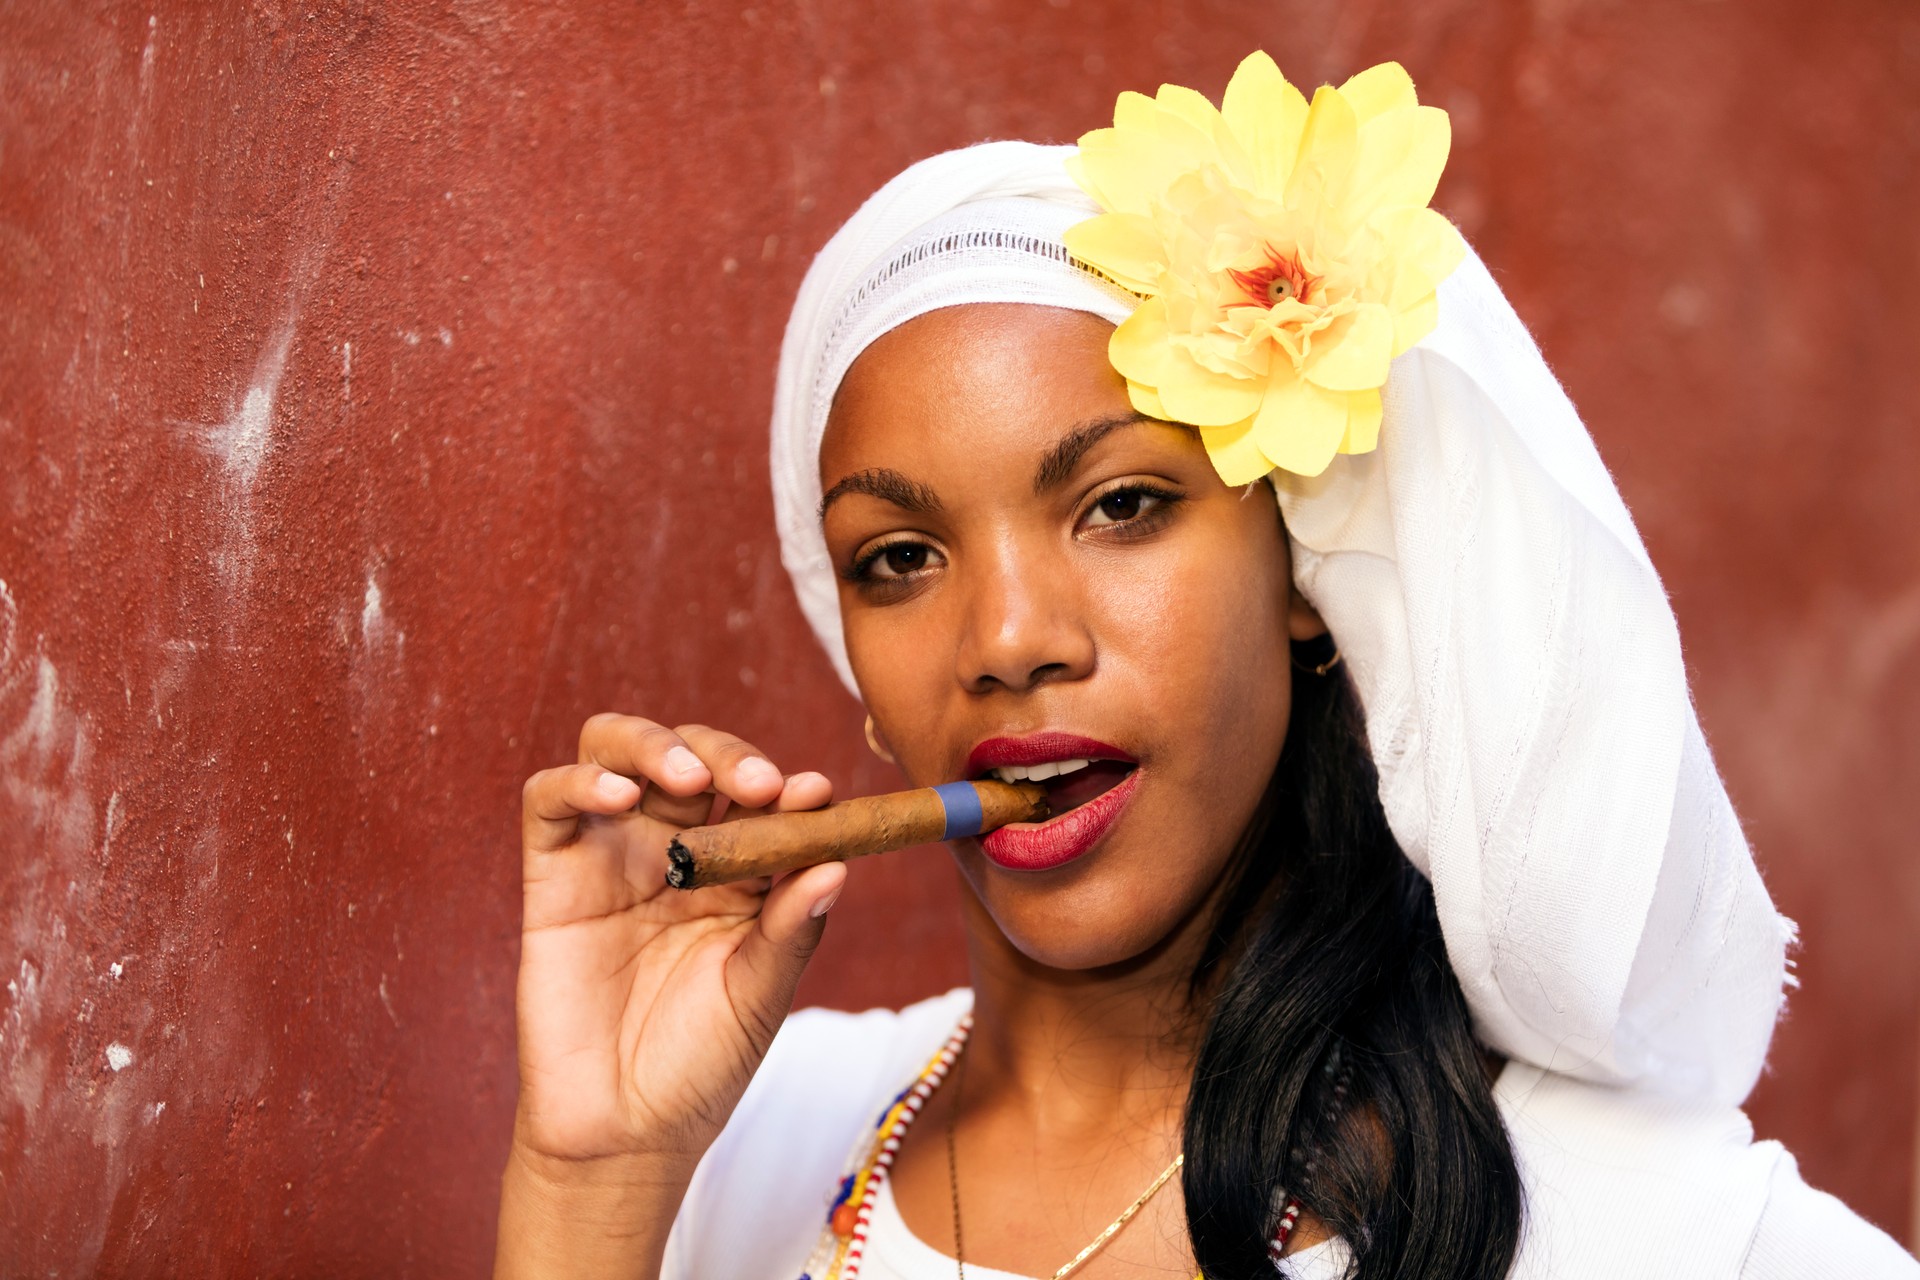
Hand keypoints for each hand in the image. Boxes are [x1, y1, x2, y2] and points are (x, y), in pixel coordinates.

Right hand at [511, 713, 846, 1168]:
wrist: (624, 1133)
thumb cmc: (701, 1065)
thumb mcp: (760, 994)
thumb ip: (791, 927)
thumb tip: (836, 864)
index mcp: (738, 871)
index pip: (761, 799)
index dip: (788, 787)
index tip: (814, 796)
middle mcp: (674, 849)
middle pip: (693, 756)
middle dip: (727, 754)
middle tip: (758, 786)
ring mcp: (612, 856)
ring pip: (617, 752)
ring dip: (653, 744)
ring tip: (688, 777)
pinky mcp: (552, 874)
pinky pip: (549, 800)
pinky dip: (579, 779)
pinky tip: (618, 795)